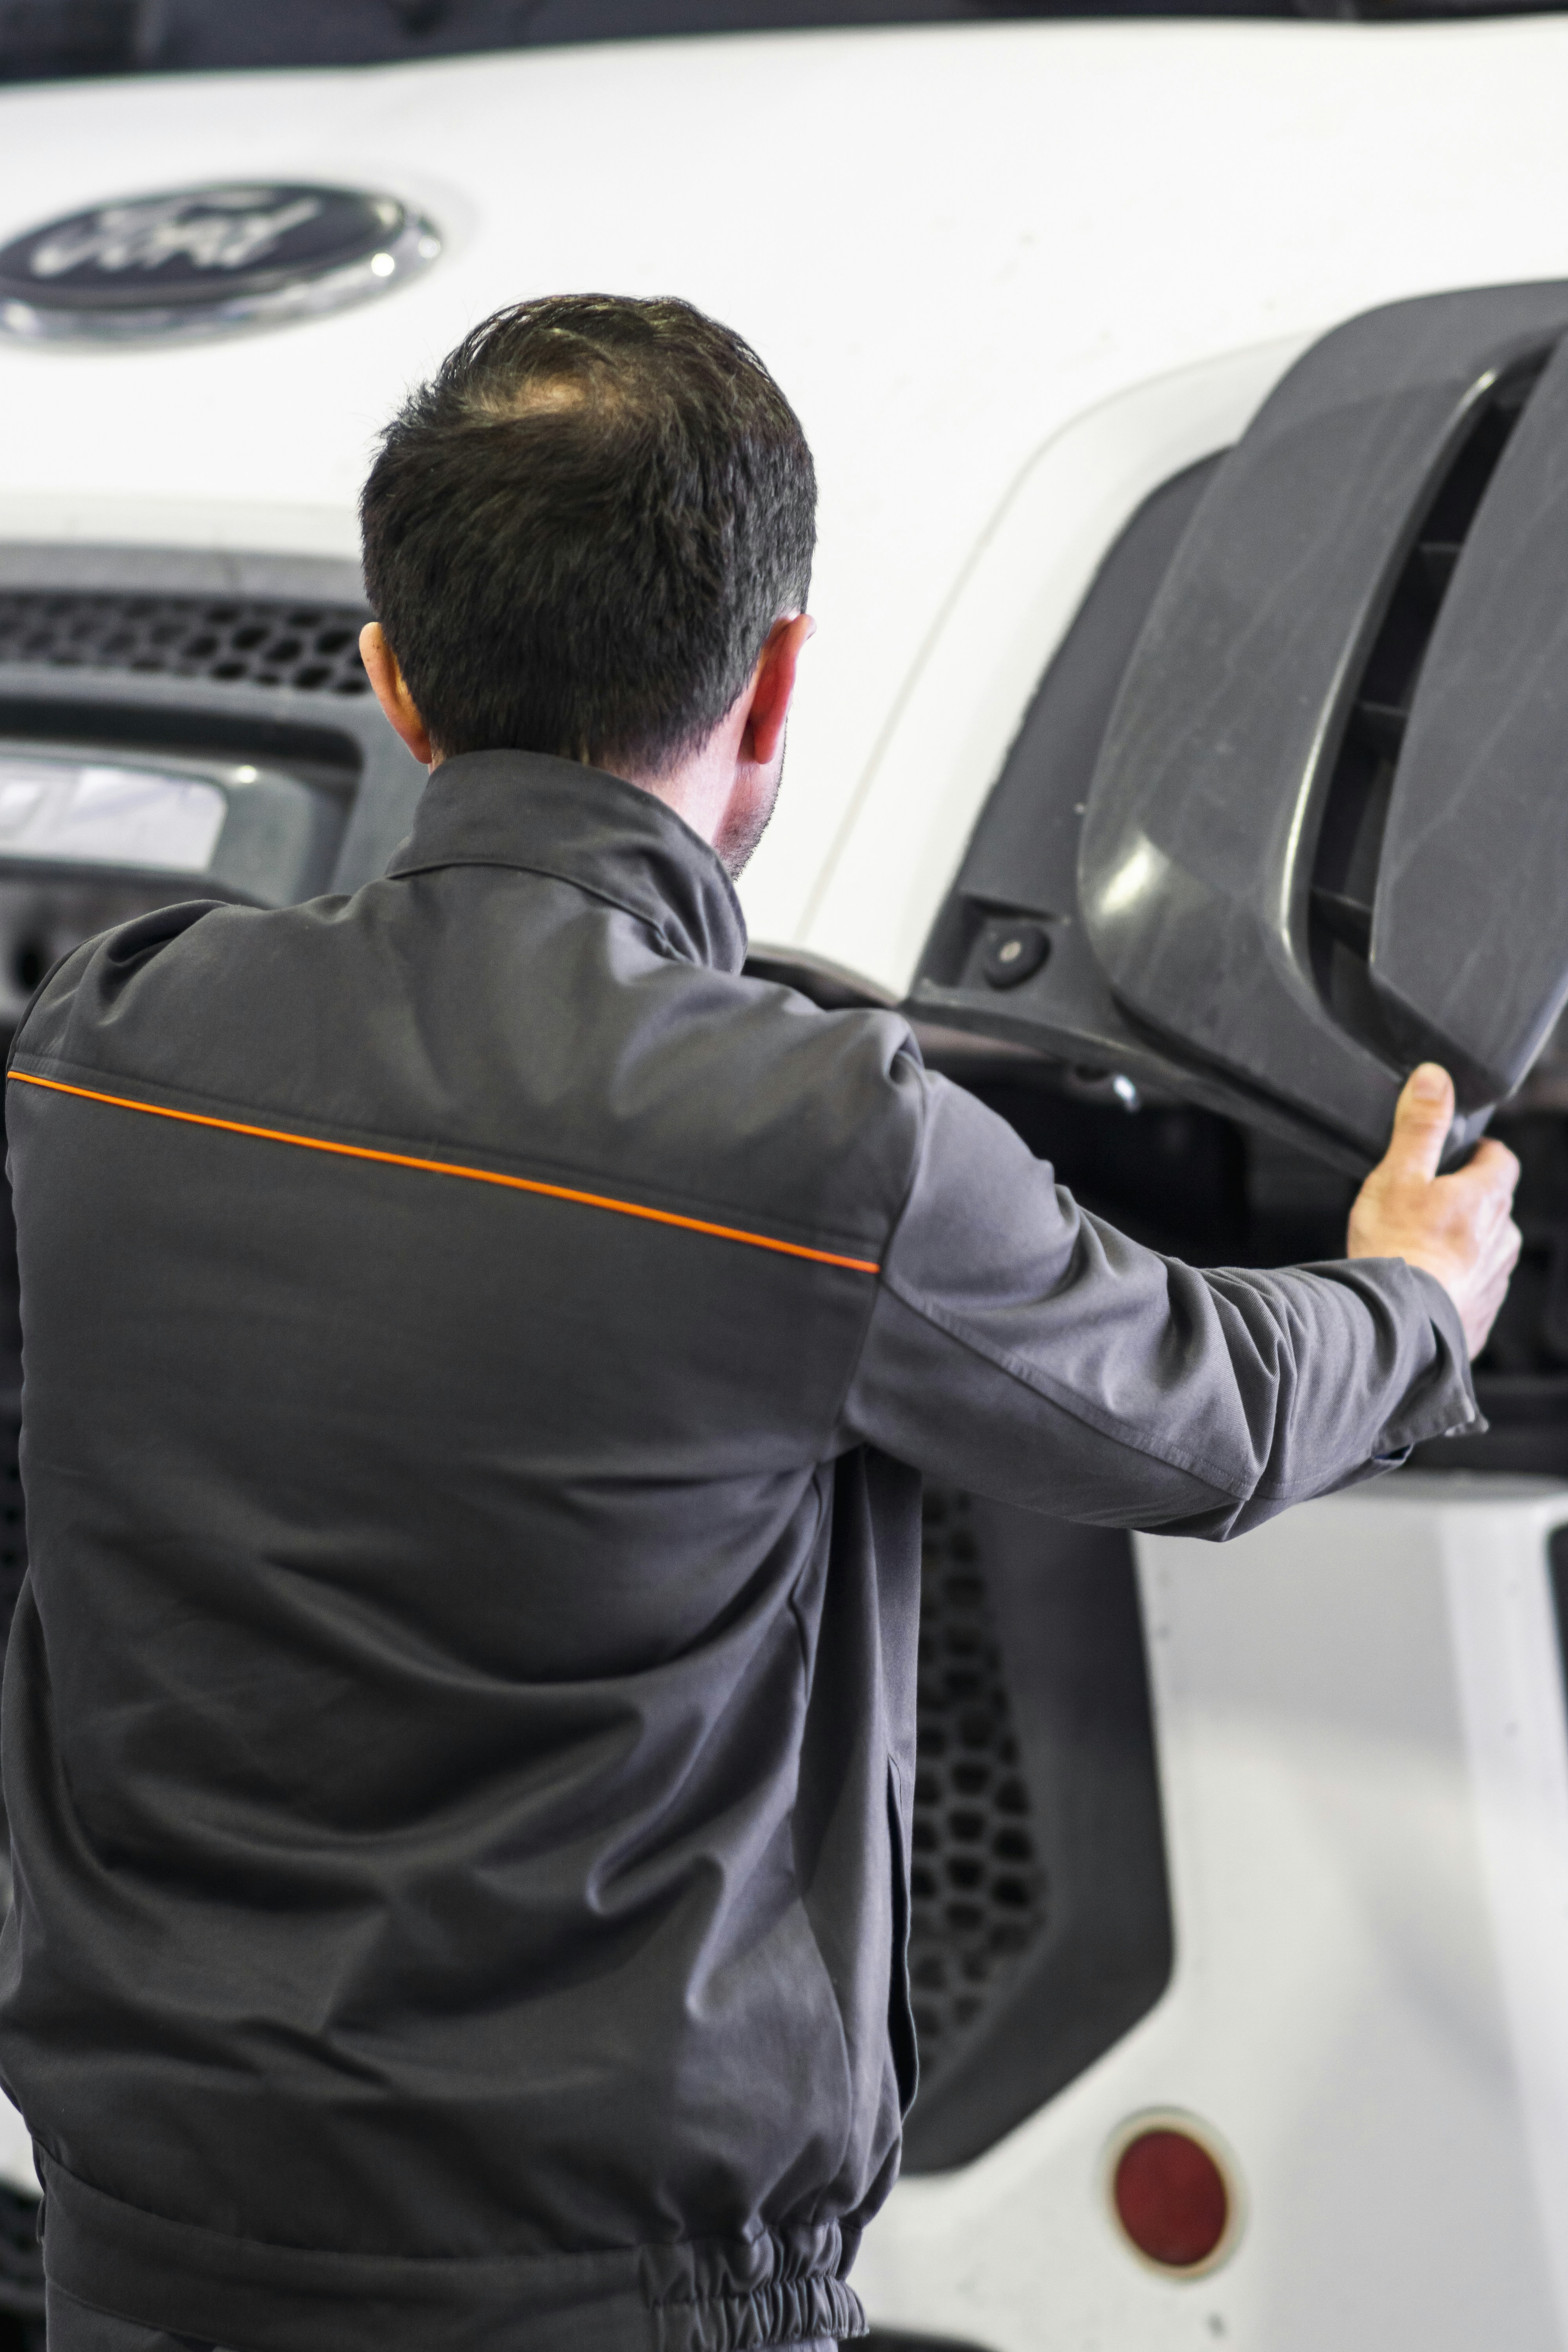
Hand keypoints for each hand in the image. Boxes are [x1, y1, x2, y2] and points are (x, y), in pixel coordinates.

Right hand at [1347, 1064, 1520, 1358]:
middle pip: (1494, 1205)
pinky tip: (1423, 1286)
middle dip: (1466, 1200)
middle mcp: (1502, 1238)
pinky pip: (1474, 1289)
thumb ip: (1420, 1126)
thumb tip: (1434, 1078)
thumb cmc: (1395, 1250)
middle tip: (1424, 1205)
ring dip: (1463, 1245)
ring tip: (1420, 1250)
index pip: (1500, 1159)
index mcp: (1486, 1198)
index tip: (1457, 1155)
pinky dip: (1454, 1283)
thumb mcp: (1398, 1175)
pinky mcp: (1481, 1315)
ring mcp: (1495, 1279)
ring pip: (1487, 1248)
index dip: (1480, 1152)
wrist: (1393, 1326)